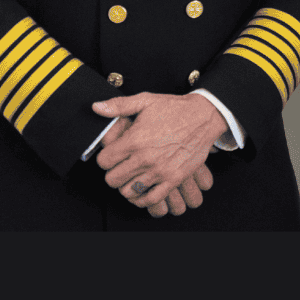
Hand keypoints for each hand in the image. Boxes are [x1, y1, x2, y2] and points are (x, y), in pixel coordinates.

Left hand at [92, 92, 227, 209]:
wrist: (203, 116)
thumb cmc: (175, 108)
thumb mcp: (145, 100)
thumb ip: (118, 105)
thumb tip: (97, 107)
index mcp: (135, 139)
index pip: (104, 161)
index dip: (105, 158)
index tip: (112, 155)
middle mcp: (145, 158)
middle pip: (113, 180)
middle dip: (113, 172)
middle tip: (121, 166)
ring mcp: (160, 171)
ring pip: (128, 191)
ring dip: (127, 185)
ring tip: (132, 175)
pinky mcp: (173, 179)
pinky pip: (151, 199)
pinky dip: (142, 198)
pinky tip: (142, 189)